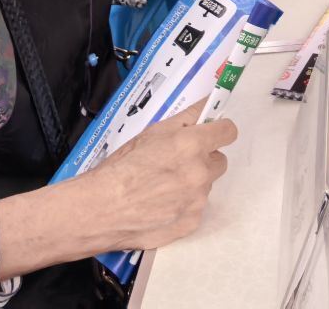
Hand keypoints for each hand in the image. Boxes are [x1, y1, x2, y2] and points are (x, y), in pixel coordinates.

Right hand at [81, 105, 238, 252]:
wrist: (100, 209)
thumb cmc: (120, 168)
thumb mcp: (151, 133)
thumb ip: (185, 118)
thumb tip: (206, 105)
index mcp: (192, 145)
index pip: (228, 131)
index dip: (219, 130)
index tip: (211, 133)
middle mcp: (200, 173)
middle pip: (218, 161)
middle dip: (203, 160)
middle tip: (177, 163)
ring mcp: (197, 201)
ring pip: (205, 186)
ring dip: (191, 185)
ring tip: (161, 188)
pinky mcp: (190, 223)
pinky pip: (195, 209)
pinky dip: (183, 207)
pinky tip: (160, 206)